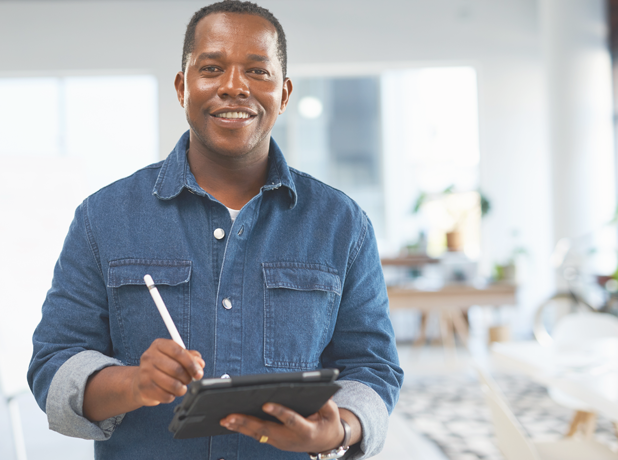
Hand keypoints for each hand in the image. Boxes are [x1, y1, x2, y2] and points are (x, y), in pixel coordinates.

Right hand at [131, 338, 204, 406]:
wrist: (140, 381)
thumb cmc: (162, 367)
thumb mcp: (176, 357)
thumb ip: (191, 357)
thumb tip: (200, 364)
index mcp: (159, 345)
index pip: (179, 352)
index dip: (192, 363)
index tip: (199, 372)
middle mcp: (149, 356)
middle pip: (177, 369)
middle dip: (187, 378)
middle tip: (188, 380)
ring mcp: (144, 372)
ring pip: (173, 384)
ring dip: (181, 389)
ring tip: (180, 387)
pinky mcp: (143, 387)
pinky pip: (166, 395)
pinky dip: (172, 396)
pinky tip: (169, 392)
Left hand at [220, 399, 347, 452]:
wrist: (325, 443)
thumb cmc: (327, 422)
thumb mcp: (331, 411)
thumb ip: (324, 401)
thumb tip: (312, 387)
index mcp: (306, 430)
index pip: (290, 420)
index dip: (278, 412)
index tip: (265, 404)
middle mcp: (290, 439)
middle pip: (266, 430)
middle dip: (247, 422)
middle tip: (230, 415)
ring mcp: (281, 443)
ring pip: (258, 435)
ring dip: (240, 427)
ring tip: (224, 419)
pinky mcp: (274, 442)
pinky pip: (257, 435)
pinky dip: (243, 429)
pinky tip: (230, 423)